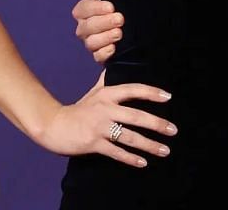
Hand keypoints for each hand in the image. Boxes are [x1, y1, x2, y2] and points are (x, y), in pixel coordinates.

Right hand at [36, 76, 176, 166]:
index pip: (133, 90)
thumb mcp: (94, 93)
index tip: (168, 97)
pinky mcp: (93, 143)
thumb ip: (106, 81)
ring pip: (130, 137)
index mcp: (107, 95)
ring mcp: (100, 127)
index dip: (152, 93)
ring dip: (149, 145)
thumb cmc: (78, 110)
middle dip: (157, 124)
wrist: (54, 125)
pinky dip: (131, 158)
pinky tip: (143, 163)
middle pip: (136, 116)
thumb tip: (114, 64)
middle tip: (173, 130)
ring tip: (165, 150)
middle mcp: (105, 109)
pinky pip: (116, 152)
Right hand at [73, 0, 122, 63]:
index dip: (96, 8)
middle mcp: (85, 27)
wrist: (135, 21)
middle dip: (104, 23)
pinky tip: (114, 48)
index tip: (111, 6)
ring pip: (91, 43)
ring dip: (105, 38)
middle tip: (120, 19)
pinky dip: (105, 53)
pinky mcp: (101, 55)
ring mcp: (92, 42)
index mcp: (85, 10)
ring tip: (120, 33)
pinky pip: (98, 57)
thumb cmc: (118, 1)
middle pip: (86, 27)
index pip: (83, 9)